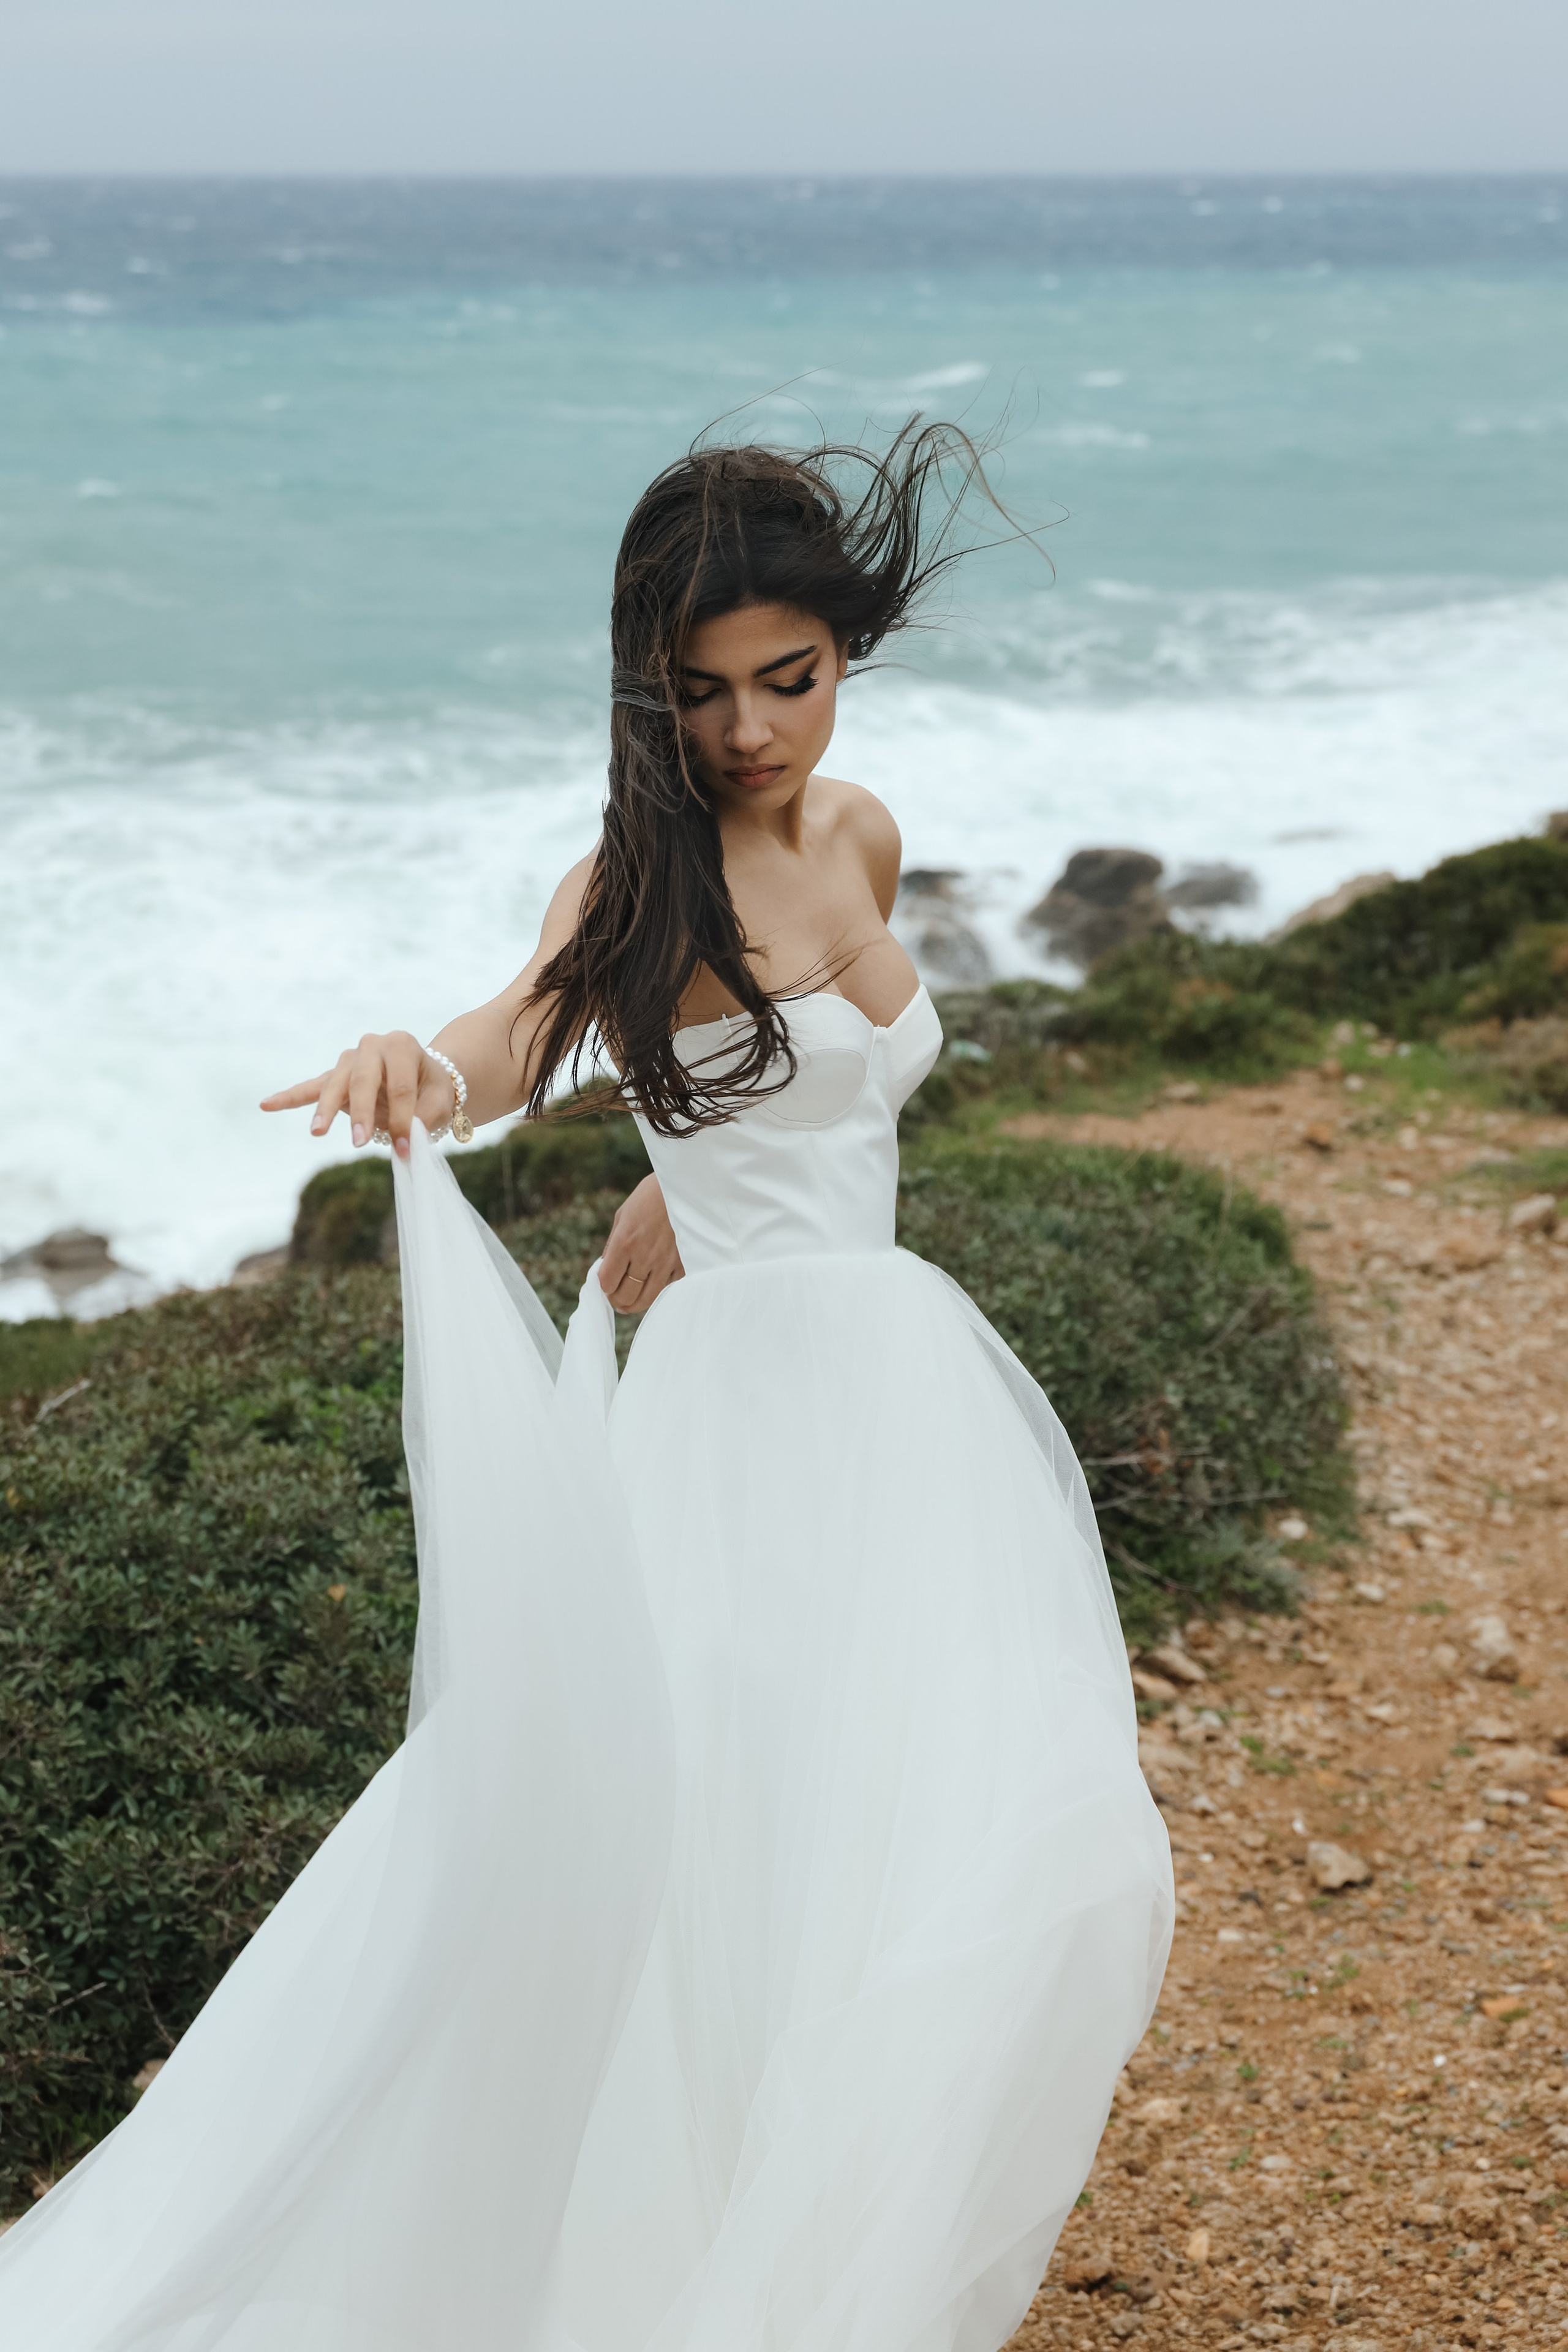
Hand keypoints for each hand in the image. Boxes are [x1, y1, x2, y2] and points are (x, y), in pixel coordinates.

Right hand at [261, 1031, 455, 1159]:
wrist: (423, 1075)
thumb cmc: (431, 1089)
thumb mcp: (439, 1102)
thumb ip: (423, 1119)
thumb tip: (401, 1141)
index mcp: (402, 1046)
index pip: (400, 1087)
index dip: (403, 1120)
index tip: (405, 1149)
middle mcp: (372, 1045)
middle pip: (363, 1081)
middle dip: (362, 1114)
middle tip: (360, 1143)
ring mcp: (349, 1059)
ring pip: (335, 1085)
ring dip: (326, 1110)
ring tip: (317, 1132)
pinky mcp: (335, 1075)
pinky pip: (311, 1087)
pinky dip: (289, 1097)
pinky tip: (266, 1104)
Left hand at [599, 1174, 682, 1314]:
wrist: (686, 1186)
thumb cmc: (651, 1197)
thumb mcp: (623, 1215)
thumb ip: (613, 1245)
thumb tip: (606, 1269)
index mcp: (625, 1242)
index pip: (607, 1281)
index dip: (603, 1287)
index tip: (605, 1284)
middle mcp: (645, 1256)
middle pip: (625, 1296)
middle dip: (616, 1300)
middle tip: (616, 1298)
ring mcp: (667, 1263)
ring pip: (647, 1299)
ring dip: (635, 1304)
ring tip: (630, 1302)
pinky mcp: (685, 1265)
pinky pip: (668, 1288)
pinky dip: (658, 1290)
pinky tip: (653, 1284)